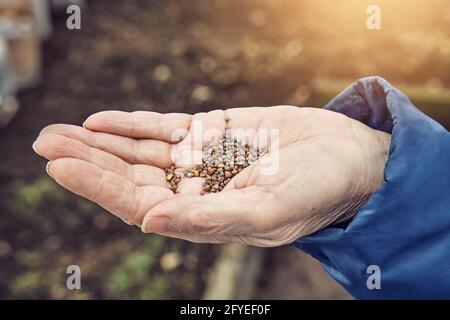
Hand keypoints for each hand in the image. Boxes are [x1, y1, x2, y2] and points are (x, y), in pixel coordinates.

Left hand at [33, 106, 389, 245]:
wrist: (346, 157)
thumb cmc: (317, 191)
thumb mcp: (267, 212)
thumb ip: (210, 220)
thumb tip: (149, 223)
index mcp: (204, 217)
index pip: (139, 204)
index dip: (98, 186)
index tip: (61, 166)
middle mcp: (196, 189)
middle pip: (130, 176)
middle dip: (87, 161)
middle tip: (44, 143)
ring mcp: (201, 159)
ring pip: (139, 151)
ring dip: (100, 141)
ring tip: (58, 132)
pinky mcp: (213, 133)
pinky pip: (163, 128)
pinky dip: (133, 123)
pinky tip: (101, 120)